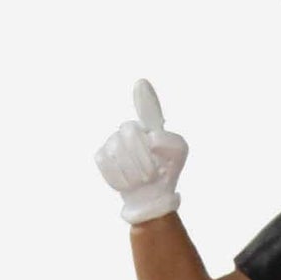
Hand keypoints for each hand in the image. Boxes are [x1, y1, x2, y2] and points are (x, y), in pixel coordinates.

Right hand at [94, 78, 188, 222]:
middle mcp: (130, 128)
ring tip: (141, 180)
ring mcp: (113, 140)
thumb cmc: (166, 170)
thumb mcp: (178, 156)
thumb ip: (171, 143)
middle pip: (129, 132)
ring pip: (116, 149)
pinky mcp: (102, 156)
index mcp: (150, 125)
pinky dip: (119, 177)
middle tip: (151, 174)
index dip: (144, 96)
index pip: (147, 107)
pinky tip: (128, 182)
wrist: (150, 195)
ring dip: (132, 172)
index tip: (141, 84)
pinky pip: (105, 162)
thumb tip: (151, 139)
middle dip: (141, 157)